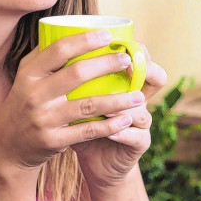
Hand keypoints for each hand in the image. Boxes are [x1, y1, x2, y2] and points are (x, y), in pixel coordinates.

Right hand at [0, 31, 146, 172]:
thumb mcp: (25, 78)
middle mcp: (34, 94)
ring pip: (88, 105)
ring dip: (118, 100)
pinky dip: (110, 125)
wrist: (9, 147)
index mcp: (29, 74)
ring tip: (139, 95)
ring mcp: (44, 119)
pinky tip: (126, 119)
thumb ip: (43, 56)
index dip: (85, 41)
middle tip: (128, 60)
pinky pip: (88, 131)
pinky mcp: (53, 140)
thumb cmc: (24, 104)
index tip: (108, 35)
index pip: (58, 50)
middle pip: (77, 74)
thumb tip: (70, 29)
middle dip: (107, 64)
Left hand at [73, 45, 168, 191]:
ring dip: (122, 104)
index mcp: (126, 82)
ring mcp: (142, 121)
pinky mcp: (140, 142)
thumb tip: (46, 43)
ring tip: (107, 105)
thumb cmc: (80, 122)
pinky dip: (121, 132)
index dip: (136, 48)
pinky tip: (109, 133)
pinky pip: (136, 136)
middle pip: (154, 76)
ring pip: (142, 107)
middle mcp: (139, 97)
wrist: (94, 160)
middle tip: (122, 63)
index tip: (114, 39)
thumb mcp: (75, 97)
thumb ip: (69, 75)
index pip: (143, 57)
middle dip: (139, 69)